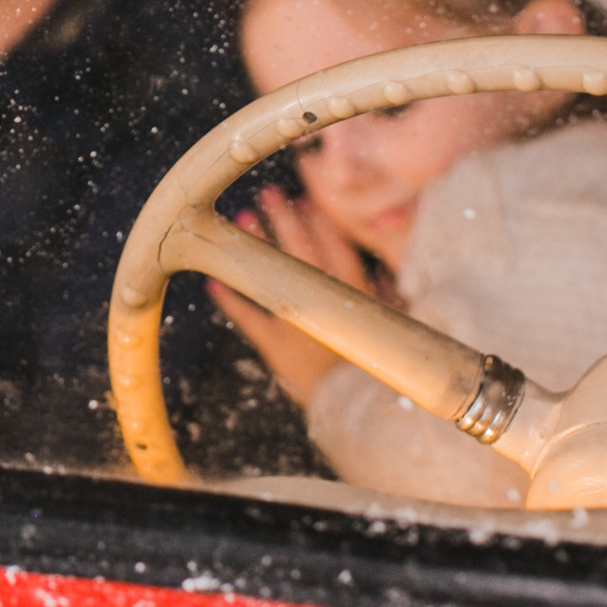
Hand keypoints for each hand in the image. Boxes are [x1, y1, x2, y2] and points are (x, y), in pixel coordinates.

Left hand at [207, 188, 382, 407]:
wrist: (358, 413)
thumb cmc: (379, 373)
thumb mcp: (395, 332)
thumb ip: (389, 300)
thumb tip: (385, 271)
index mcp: (354, 298)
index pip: (336, 250)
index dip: (322, 223)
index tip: (309, 199)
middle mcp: (321, 305)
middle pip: (301, 253)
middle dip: (286, 221)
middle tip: (271, 193)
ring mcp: (295, 324)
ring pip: (273, 276)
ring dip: (258, 245)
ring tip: (244, 217)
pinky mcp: (276, 346)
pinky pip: (249, 319)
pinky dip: (230, 300)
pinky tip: (211, 281)